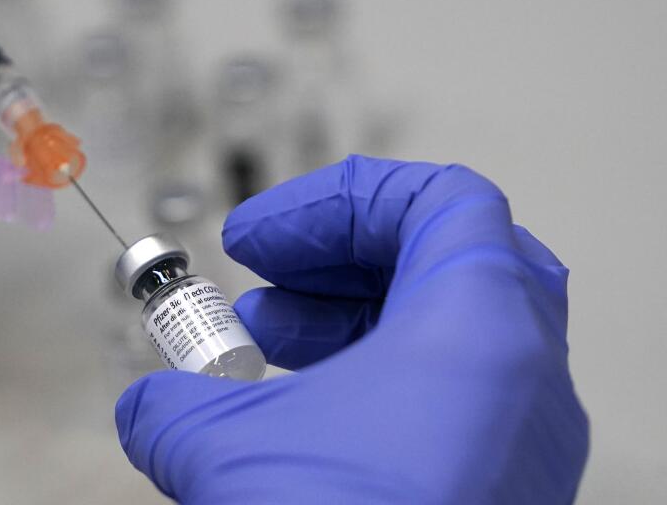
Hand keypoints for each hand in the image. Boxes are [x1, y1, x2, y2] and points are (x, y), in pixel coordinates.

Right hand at [117, 156, 588, 503]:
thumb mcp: (224, 450)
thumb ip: (174, 404)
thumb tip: (152, 407)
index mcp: (480, 331)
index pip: (438, 200)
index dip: (336, 201)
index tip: (263, 235)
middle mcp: (524, 383)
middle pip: (448, 257)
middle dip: (340, 259)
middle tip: (266, 279)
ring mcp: (522, 443)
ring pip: (450, 333)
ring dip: (350, 322)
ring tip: (265, 350)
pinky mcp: (502, 492)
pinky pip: (451, 400)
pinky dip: (376, 384)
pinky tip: (300, 419)